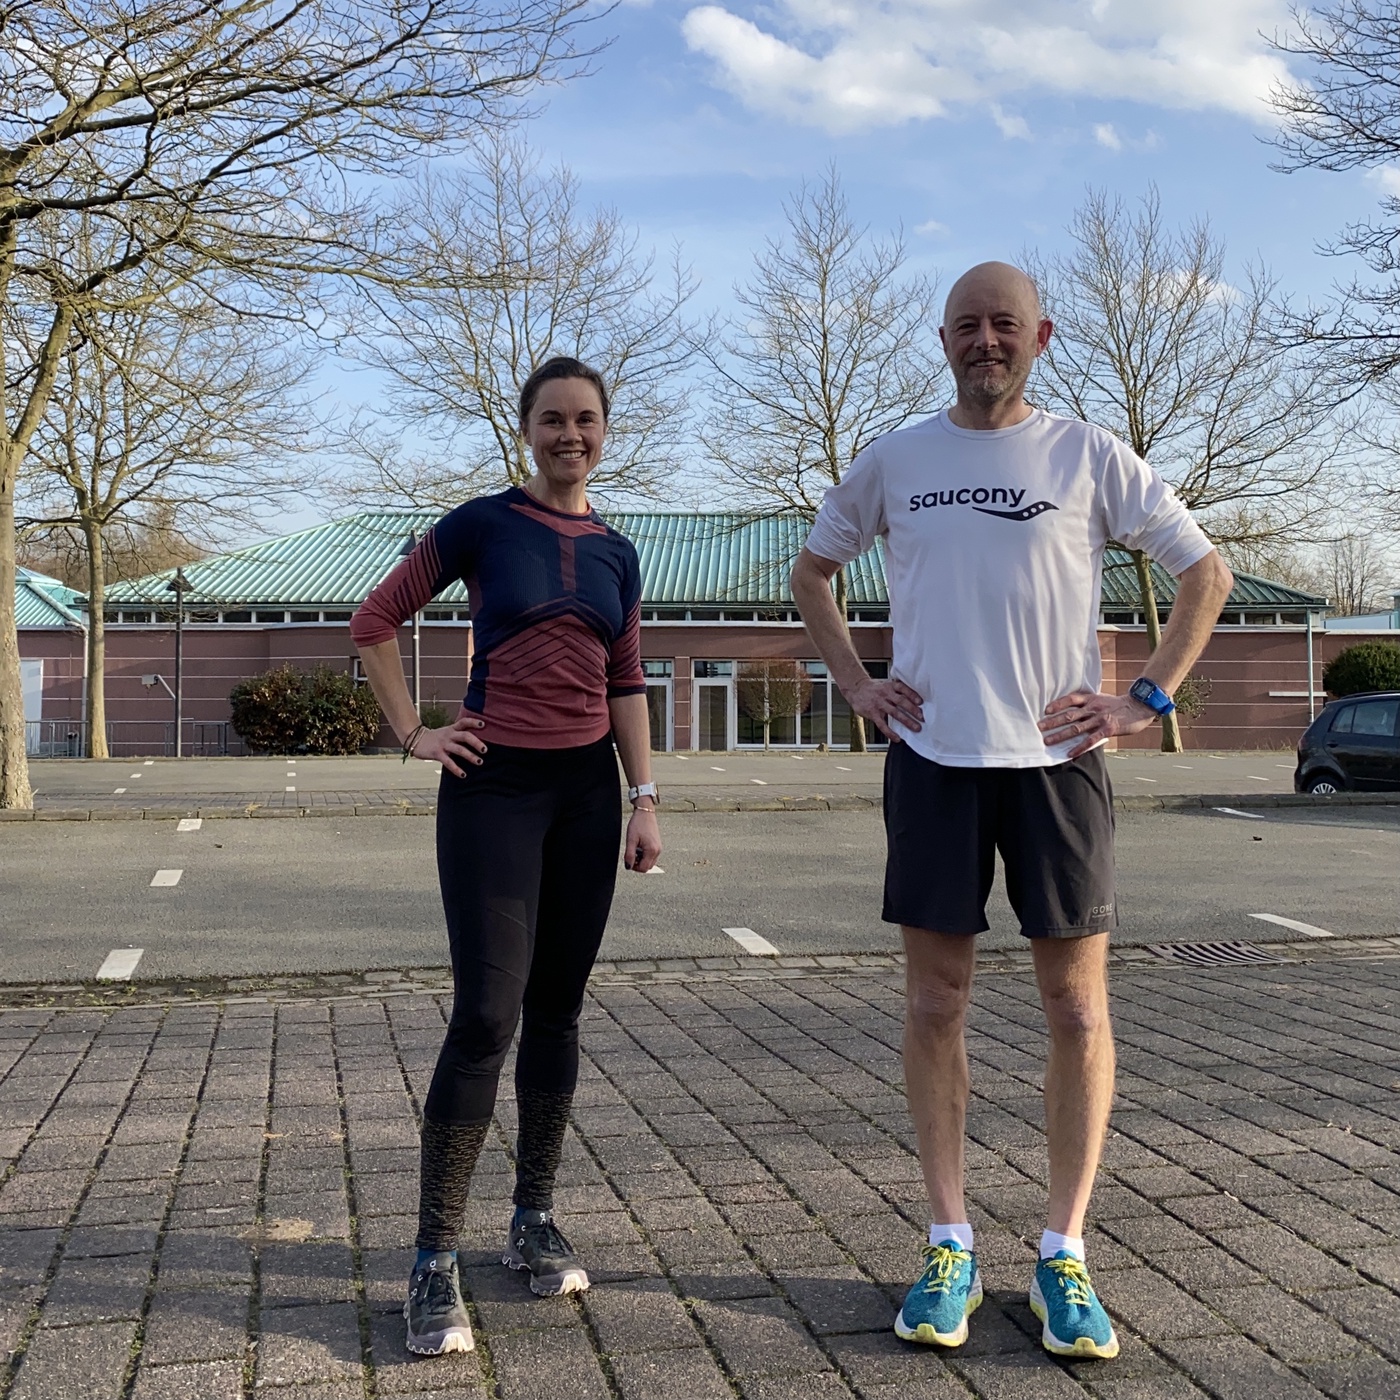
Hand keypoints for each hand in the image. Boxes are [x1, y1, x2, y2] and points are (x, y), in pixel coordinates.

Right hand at [412, 713, 487, 777]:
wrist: (416, 740)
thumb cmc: (435, 737)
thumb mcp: (447, 732)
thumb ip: (458, 733)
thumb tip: (476, 738)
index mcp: (452, 729)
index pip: (464, 722)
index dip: (473, 722)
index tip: (483, 725)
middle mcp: (449, 735)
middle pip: (465, 736)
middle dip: (476, 742)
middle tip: (485, 750)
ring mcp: (443, 744)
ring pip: (459, 749)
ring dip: (470, 756)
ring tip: (479, 762)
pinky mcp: (437, 753)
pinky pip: (448, 762)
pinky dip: (456, 769)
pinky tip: (463, 774)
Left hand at [624, 805, 660, 872]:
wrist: (645, 813)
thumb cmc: (638, 824)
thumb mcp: (630, 840)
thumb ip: (629, 855)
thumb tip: (628, 866)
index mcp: (652, 850)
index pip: (643, 868)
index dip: (634, 867)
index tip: (628, 860)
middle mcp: (658, 851)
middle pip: (647, 867)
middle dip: (638, 864)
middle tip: (631, 854)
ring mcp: (659, 848)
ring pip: (649, 862)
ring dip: (641, 860)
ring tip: (635, 849)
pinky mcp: (657, 845)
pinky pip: (651, 856)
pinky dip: (644, 855)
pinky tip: (639, 847)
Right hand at [846, 675, 923, 741]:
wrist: (855, 688)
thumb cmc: (873, 688)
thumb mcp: (885, 684)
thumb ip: (897, 690)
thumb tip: (913, 698)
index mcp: (889, 686)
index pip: (903, 688)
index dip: (912, 694)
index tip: (920, 702)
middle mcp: (885, 694)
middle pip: (901, 701)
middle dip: (912, 710)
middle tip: (921, 717)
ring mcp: (878, 704)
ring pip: (894, 713)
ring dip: (906, 721)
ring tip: (915, 727)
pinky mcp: (872, 713)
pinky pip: (882, 724)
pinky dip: (890, 732)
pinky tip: (897, 738)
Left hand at [1039, 689, 1155, 757]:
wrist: (1140, 706)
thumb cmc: (1119, 704)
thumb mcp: (1102, 699)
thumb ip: (1088, 704)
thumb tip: (1073, 711)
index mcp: (1091, 699)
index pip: (1070, 699)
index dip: (1057, 704)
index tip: (1045, 710)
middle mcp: (1093, 708)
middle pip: (1069, 715)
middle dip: (1052, 722)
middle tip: (1039, 727)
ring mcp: (1100, 719)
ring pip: (1076, 728)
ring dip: (1060, 735)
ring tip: (1048, 741)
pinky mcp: (1108, 729)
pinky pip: (1090, 740)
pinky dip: (1079, 747)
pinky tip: (1070, 752)